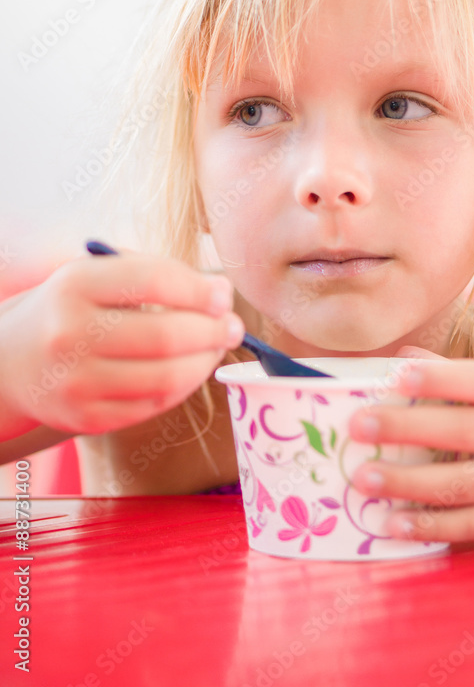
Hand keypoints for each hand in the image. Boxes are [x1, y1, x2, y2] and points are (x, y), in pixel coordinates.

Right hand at [0, 249, 244, 438]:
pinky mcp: (85, 418)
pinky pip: (154, 404)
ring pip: (166, 376)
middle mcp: (70, 333)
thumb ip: (154, 276)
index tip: (224, 294)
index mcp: (76, 284)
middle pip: (165, 335)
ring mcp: (75, 381)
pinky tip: (191, 370)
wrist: (14, 360)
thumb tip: (219, 295)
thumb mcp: (98, 275)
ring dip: (206, 361)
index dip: (200, 289)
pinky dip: (183, 386)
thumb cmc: (76, 308)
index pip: (154, 281)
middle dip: (212, 330)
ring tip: (217, 347)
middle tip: (233, 326)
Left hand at [348, 349, 473, 542]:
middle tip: (359, 426)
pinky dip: (430, 526)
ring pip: (460, 484)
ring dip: (408, 484)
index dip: (439, 378)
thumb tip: (402, 357)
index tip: (396, 375)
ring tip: (363, 479)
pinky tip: (393, 524)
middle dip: (406, 429)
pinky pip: (470, 525)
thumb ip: (456, 376)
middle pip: (461, 432)